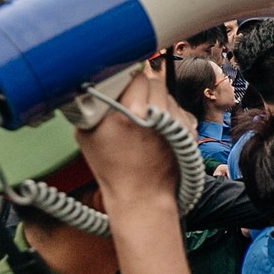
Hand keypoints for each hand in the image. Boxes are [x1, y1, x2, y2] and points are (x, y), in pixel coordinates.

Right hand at [73, 70, 176, 208]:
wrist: (141, 196)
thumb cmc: (112, 168)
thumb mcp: (87, 134)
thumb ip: (91, 106)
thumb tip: (96, 85)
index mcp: (125, 112)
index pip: (134, 77)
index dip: (128, 81)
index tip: (123, 88)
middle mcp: (152, 114)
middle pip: (154, 83)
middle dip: (145, 90)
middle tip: (135, 103)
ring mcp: (173, 123)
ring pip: (169, 95)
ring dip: (159, 101)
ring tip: (147, 119)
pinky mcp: (186, 132)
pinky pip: (180, 110)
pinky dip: (171, 115)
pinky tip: (160, 127)